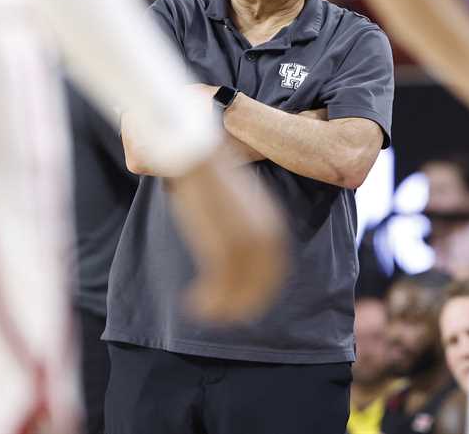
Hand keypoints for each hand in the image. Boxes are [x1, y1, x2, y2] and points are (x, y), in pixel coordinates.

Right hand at [168, 156, 286, 322]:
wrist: (194, 154)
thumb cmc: (207, 172)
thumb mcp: (235, 199)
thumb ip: (241, 221)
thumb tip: (229, 238)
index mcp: (271, 222)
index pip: (275, 267)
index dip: (261, 290)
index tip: (243, 301)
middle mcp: (265, 234)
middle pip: (263, 284)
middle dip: (244, 305)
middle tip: (222, 315)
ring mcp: (245, 242)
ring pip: (240, 290)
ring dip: (222, 307)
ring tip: (203, 312)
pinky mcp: (222, 246)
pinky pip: (220, 287)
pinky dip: (208, 303)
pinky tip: (193, 304)